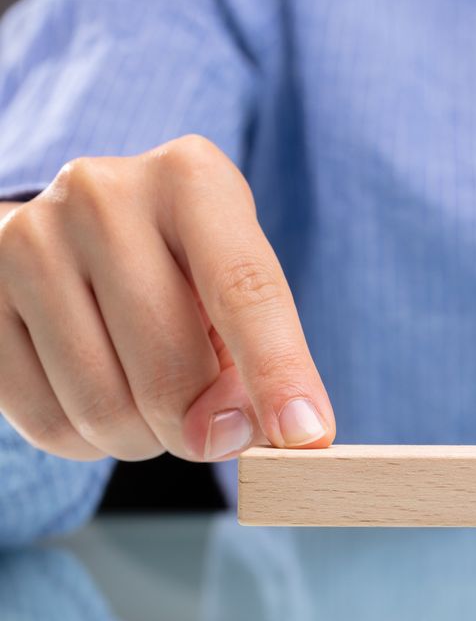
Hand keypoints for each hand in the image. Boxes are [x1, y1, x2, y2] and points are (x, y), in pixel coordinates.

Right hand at [0, 135, 334, 461]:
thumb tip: (243, 435)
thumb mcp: (236, 290)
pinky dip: (88, 442)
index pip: (245, 290)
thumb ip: (257, 362)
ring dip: (145, 439)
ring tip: (151, 399)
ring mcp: (26, 242)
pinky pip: (47, 423)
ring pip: (104, 409)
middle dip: (203, 428)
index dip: (278, 373)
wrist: (78, 235)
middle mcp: (102, 195)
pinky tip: (99, 395)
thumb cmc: (185, 271)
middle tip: (212, 429)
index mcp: (191, 179)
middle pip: (170, 368)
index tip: (303, 436)